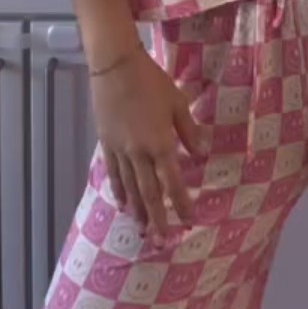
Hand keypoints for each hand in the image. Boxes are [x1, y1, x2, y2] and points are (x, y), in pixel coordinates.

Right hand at [91, 44, 207, 234]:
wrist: (115, 67)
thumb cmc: (151, 81)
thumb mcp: (177, 102)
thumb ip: (189, 130)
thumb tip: (201, 153)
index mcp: (160, 143)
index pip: (173, 182)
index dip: (181, 203)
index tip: (188, 221)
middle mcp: (139, 153)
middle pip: (149, 192)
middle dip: (157, 218)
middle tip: (162, 241)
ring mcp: (120, 150)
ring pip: (130, 187)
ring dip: (137, 210)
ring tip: (142, 229)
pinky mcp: (106, 143)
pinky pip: (113, 173)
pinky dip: (118, 190)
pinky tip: (121, 203)